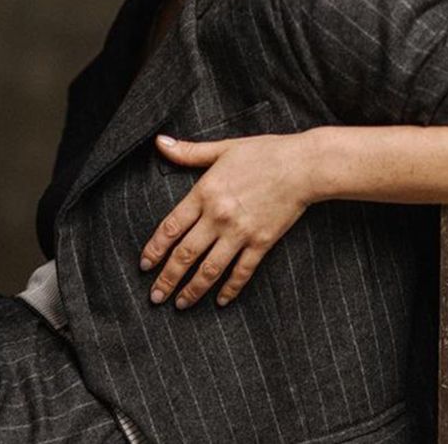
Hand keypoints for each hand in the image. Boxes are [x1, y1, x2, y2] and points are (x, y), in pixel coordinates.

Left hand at [140, 132, 316, 308]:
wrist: (303, 166)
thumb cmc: (263, 153)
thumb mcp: (223, 148)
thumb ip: (189, 151)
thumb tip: (160, 142)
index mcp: (204, 193)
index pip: (170, 228)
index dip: (155, 249)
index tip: (144, 265)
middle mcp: (218, 217)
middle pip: (185, 254)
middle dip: (167, 278)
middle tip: (155, 296)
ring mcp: (240, 233)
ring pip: (210, 269)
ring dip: (192, 289)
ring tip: (180, 304)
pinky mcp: (262, 243)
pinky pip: (242, 272)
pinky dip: (230, 289)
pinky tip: (221, 301)